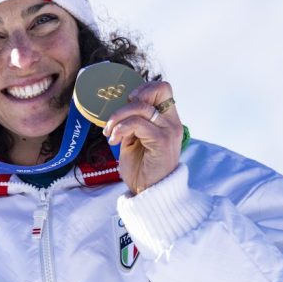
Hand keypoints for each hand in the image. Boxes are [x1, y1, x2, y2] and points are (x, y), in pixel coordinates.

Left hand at [102, 80, 181, 194]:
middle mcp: (172, 123)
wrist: (149, 193)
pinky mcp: (162, 142)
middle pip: (157, 90)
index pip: (163, 89)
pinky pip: (137, 123)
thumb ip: (134, 122)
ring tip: (110, 133)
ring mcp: (169, 131)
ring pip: (141, 107)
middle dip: (130, 101)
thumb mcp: (136, 139)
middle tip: (116, 119)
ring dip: (118, 117)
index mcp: (168, 120)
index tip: (127, 102)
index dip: (144, 88)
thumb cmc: (141, 168)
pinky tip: (115, 140)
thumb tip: (120, 107)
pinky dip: (121, 128)